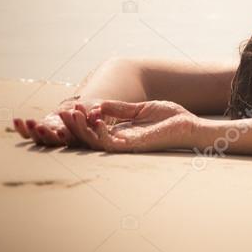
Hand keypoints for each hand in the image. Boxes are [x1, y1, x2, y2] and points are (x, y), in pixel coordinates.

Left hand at [13, 98, 102, 146]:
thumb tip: (97, 111)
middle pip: (53, 142)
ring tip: (30, 122)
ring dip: (33, 131)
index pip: (72, 139)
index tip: (61, 131)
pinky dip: (21, 129)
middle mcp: (63, 141)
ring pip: (39, 139)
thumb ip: (98, 111)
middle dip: (46, 134)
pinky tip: (16, 120)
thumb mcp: (99, 107)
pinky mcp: (40, 132)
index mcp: (78, 138)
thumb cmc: (92, 109)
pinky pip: (28, 134)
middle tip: (40, 127)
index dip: (66, 136)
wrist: (80, 110)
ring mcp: (50, 137)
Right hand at [78, 100, 197, 152]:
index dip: (78, 120)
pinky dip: (101, 134)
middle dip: (73, 126)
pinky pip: (112, 144)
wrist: (190, 125)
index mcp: (121, 131)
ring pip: (95, 142)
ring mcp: (127, 144)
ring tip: (73, 114)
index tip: (69, 107)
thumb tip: (98, 105)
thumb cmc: (170, 118)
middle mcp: (120, 140)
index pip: (92, 128)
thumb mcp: (141, 109)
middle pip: (88, 137)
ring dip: (82, 129)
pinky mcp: (136, 146)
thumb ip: (120, 109)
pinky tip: (95, 121)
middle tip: (61, 112)